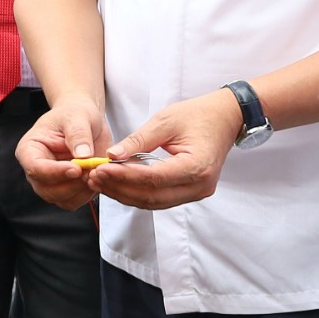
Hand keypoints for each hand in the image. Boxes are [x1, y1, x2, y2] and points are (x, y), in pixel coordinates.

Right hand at [16, 96, 113, 209]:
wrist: (85, 122)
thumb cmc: (75, 115)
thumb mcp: (78, 116)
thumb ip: (78, 134)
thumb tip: (82, 156)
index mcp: (30, 150)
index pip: (35, 168)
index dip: (55, 172)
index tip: (76, 168)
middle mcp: (36, 170)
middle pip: (47, 190)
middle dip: (72, 185)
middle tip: (91, 171)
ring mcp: (50, 182)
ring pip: (61, 199)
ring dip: (81, 191)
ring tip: (96, 172)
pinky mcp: (65, 190)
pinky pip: (74, 201)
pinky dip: (87, 194)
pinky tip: (96, 178)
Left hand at [94, 89, 246, 210]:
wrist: (225, 118)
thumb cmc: (198, 115)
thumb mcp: (165, 120)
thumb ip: (138, 140)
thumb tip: (111, 156)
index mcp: (197, 166)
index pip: (154, 178)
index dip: (124, 176)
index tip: (100, 169)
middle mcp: (199, 186)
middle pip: (152, 196)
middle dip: (119, 189)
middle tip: (93, 178)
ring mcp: (196, 192)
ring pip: (153, 202)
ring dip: (124, 194)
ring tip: (99, 182)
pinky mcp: (190, 192)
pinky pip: (159, 198)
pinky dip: (136, 193)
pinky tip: (117, 184)